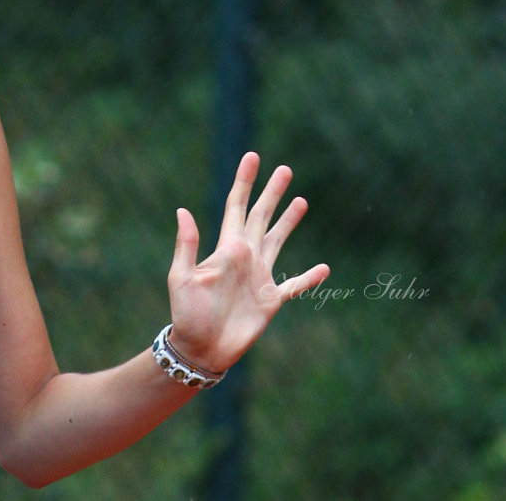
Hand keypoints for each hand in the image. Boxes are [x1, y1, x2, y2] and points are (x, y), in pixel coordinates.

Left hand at [165, 151, 328, 372]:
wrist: (200, 349)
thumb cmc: (186, 314)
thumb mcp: (182, 278)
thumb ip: (187, 245)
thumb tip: (183, 210)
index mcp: (226, 248)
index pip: (236, 206)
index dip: (244, 182)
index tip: (253, 157)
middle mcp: (245, 257)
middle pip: (261, 217)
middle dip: (272, 193)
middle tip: (285, 169)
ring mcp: (259, 277)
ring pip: (278, 241)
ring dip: (289, 221)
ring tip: (301, 200)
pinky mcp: (271, 300)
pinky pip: (295, 285)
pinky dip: (309, 277)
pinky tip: (323, 268)